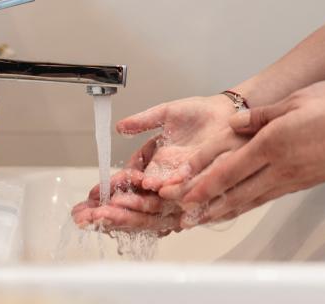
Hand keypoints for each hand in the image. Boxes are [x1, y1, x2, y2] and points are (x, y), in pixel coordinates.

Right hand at [71, 95, 246, 230]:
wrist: (230, 112)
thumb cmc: (201, 113)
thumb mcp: (166, 113)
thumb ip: (143, 121)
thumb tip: (120, 127)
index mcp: (156, 162)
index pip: (128, 180)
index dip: (111, 187)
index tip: (93, 194)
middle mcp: (167, 176)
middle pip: (137, 197)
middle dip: (115, 205)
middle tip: (94, 212)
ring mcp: (182, 180)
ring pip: (155, 198)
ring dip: (135, 203)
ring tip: (117, 205)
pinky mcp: (200, 179)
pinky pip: (181, 189)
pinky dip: (167, 190)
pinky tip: (153, 190)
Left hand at [173, 77, 324, 223]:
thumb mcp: (296, 99)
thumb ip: (262, 115)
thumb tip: (235, 124)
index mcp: (274, 143)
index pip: (230, 169)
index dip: (204, 183)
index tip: (184, 192)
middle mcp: (283, 166)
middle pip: (237, 191)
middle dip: (209, 204)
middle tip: (186, 214)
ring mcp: (297, 177)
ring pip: (255, 197)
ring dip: (228, 208)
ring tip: (208, 217)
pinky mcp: (309, 180)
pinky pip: (273, 194)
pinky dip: (253, 202)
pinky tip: (246, 203)